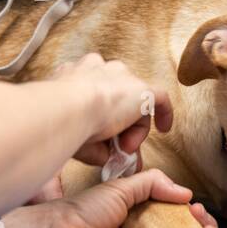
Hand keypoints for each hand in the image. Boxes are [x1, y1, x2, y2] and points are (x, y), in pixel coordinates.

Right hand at [50, 53, 172, 165]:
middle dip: (119, 124)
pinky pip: (159, 98)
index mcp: (75, 74)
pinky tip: (164, 129)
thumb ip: (93, 143)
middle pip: (116, 97)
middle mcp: (99, 69)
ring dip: (132, 127)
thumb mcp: (73, 130)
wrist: (69, 107)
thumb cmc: (62, 121)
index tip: (101, 137)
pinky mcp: (142, 88)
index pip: (94, 93)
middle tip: (117, 147)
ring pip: (133, 102)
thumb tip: (109, 158)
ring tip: (125, 147)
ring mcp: (121, 76)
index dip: (102, 118)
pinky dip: (164, 113)